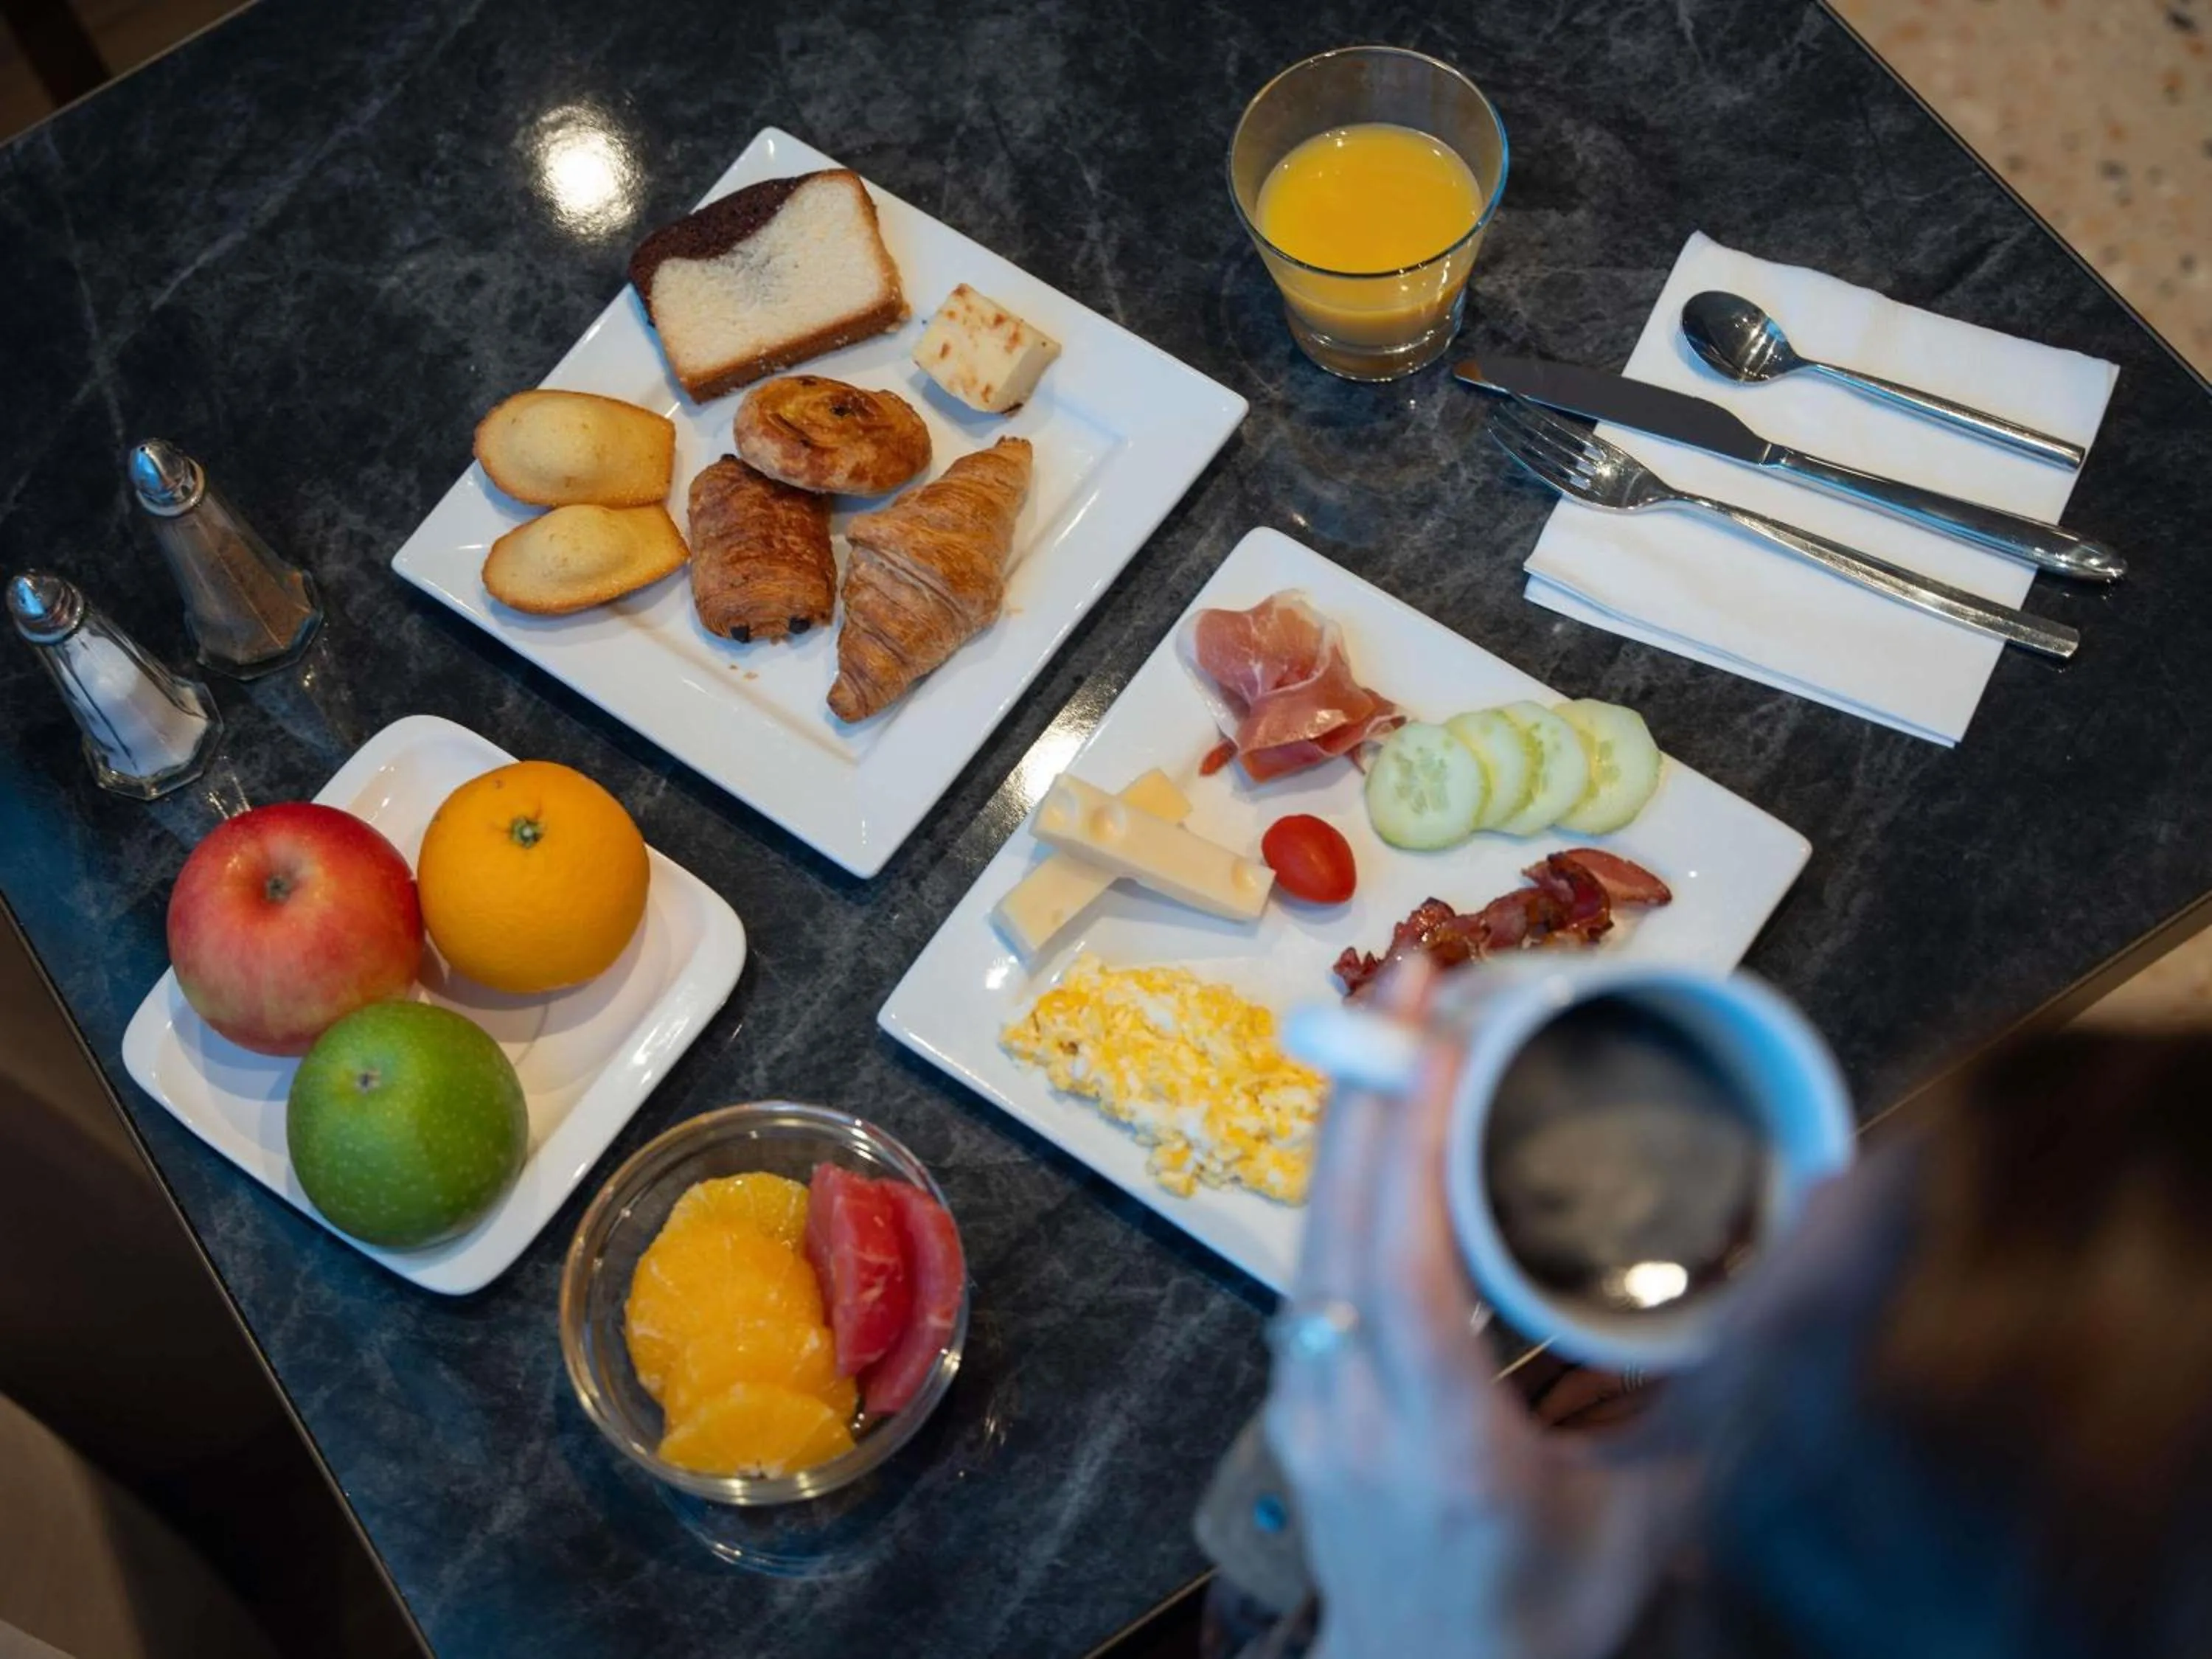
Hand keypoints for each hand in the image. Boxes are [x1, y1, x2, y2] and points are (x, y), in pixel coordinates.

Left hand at [1264, 960, 1688, 1658]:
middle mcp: (1351, 1413)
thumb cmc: (1554, 1611)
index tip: (1430, 1030)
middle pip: (1336, 1217)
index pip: (1403, 1267)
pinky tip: (1377, 1123)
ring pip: (1308, 1229)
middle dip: (1367, 1079)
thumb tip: (1835, 1242)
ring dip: (1350, 1119)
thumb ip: (1746, 1375)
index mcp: (1445, 1444)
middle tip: (1407, 971)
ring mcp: (1303, 1404)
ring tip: (1393, 1020)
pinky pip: (1307, 1260)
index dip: (1408, 1140)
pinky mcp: (1292, 1396)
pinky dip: (1342, 1177)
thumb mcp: (1665, 1508)